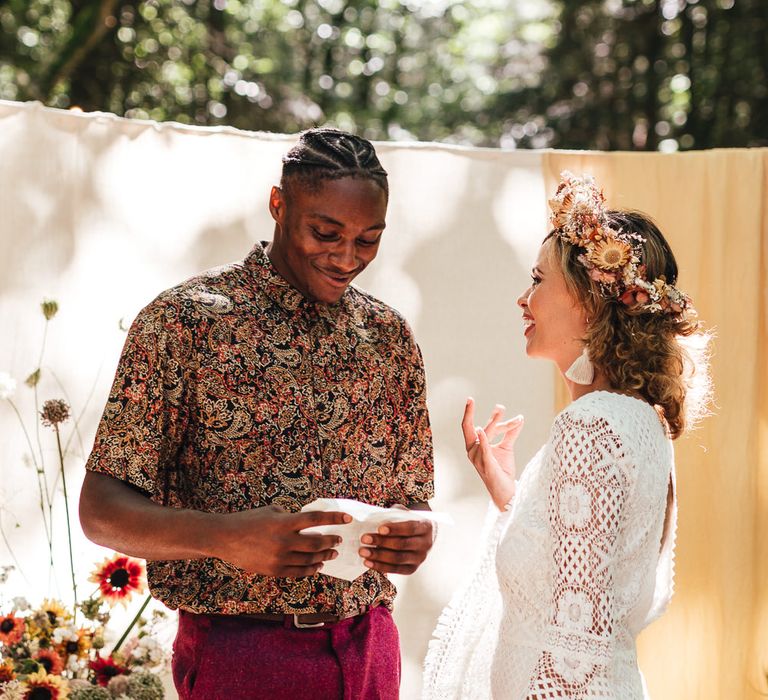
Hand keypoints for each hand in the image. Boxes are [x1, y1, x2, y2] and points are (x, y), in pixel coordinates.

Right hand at [215, 506, 351, 577]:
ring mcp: (279, 558)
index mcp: (284, 523)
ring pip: (310, 560)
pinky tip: (317, 566)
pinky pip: (298, 572)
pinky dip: (310, 570)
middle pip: (317, 543)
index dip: (334, 518)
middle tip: (338, 540)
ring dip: (324, 557)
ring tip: (331, 553)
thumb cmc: (248, 520)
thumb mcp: (271, 511)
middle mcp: (284, 541)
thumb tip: (308, 523)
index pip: (316, 519)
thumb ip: (290, 517)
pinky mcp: (273, 570)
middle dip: (331, 541)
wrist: (225, 538)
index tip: (347, 518)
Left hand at [358, 519, 434, 574]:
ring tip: (363, 552)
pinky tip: (368, 562)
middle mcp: (425, 544)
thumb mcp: (405, 514)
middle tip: (364, 538)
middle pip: (402, 544)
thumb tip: (374, 518)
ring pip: (397, 559)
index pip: (410, 528)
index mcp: (425, 527)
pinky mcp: (412, 569)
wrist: (422, 536)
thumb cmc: (408, 522)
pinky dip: (380, 567)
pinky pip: (395, 570)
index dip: (395, 529)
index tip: (379, 528)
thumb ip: (394, 515)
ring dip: (378, 556)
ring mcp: (419, 558)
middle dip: (381, 541)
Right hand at [461, 397, 523, 510]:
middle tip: (472, 398)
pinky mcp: (486, 465)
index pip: (474, 426)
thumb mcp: (507, 448)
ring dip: (493, 421)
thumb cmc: (502, 470)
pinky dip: (483, 439)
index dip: (474, 414)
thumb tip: (519, 418)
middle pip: (469, 428)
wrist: (506, 491)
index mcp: (475, 447)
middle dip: (469, 412)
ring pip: (484, 434)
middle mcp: (472, 451)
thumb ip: (510, 433)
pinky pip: (484, 449)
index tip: (476, 400)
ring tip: (500, 409)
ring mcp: (478, 458)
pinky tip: (481, 429)